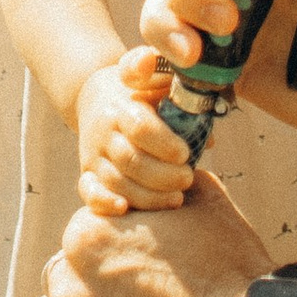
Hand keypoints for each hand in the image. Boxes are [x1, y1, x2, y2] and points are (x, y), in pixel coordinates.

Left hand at [25, 174, 269, 296]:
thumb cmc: (232, 273)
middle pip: (62, 278)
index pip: (81, 237)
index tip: (139, 264)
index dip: (112, 248)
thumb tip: (161, 175)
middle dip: (93, 285)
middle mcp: (70, 289)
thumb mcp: (204, 204)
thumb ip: (165, 187)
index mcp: (89, 237)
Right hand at [75, 50, 194, 218]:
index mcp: (123, 107)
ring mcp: (94, 155)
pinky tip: (125, 209)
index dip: (165, 144)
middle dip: (163, 176)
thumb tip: (210, 141)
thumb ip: (184, 107)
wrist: (96, 95)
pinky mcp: (86, 173)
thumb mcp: (159, 87)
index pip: (141, 128)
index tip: (185, 154)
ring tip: (176, 198)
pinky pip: (89, 192)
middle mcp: (104, 132)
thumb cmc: (140, 93)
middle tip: (188, 179)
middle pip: (131, 160)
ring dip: (148, 196)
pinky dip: (104, 203)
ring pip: (117, 182)